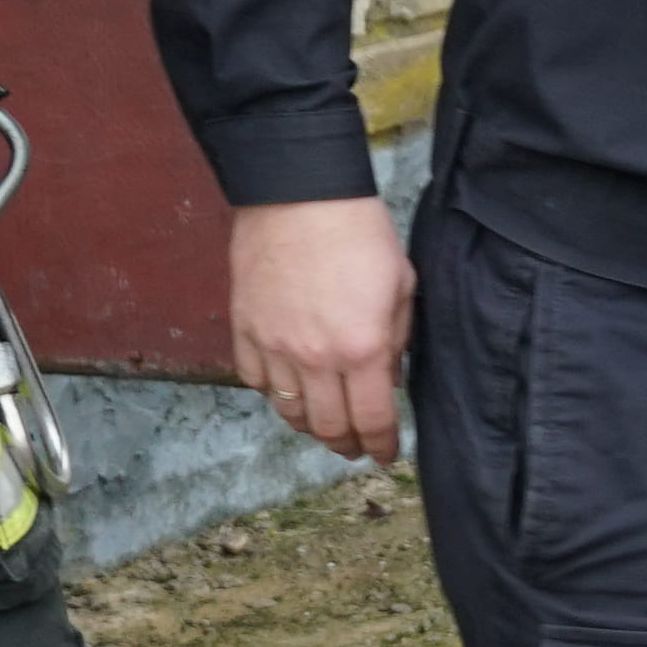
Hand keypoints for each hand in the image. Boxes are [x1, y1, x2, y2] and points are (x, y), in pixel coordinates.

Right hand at [230, 198, 415, 462]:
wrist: (298, 194)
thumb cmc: (360, 233)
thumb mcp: (401, 285)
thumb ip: (397, 340)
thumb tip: (387, 379)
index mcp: (363, 349)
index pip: (372, 420)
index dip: (381, 445)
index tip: (385, 453)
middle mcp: (315, 360)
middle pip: (328, 428)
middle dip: (346, 444)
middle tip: (356, 444)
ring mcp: (275, 348)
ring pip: (289, 413)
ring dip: (311, 424)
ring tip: (325, 421)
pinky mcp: (244, 332)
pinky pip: (256, 382)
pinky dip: (274, 392)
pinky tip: (289, 386)